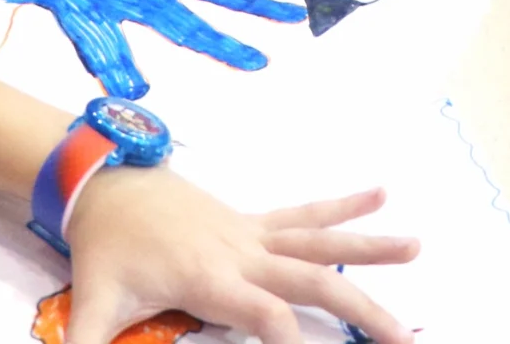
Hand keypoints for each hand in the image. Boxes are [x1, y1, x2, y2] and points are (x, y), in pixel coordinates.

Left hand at [64, 174, 418, 343]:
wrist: (103, 182)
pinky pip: (304, 214)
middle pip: (314, 282)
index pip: (267, 318)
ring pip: (321, 242)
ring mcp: (252, 235)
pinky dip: (342, 205)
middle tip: (406, 337)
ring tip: (417, 246)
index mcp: (212, 281)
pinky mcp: (252, 221)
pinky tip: (380, 190)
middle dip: (362, 310)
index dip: (291, 343)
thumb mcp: (92, 305)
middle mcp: (243, 255)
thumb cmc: (105, 249)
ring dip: (370, 247)